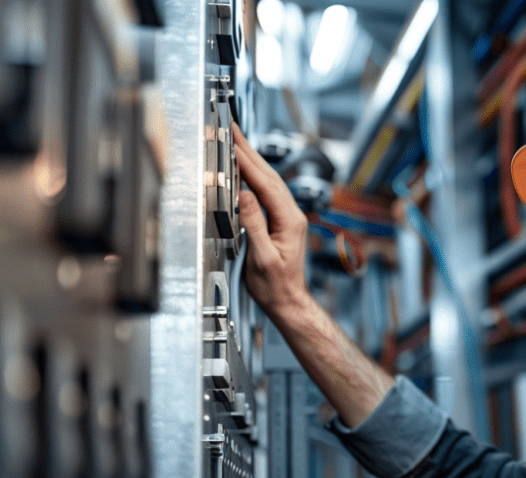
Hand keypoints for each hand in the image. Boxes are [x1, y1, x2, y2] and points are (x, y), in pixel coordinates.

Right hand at [232, 123, 309, 318]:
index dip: (247, 161)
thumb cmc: (275, 287)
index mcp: (290, 221)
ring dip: (252, 158)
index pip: (266, 184)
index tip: (233, 141)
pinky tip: (245, 168)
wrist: (288, 302)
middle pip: (269, 175)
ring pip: (269, 180)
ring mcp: (288, 217)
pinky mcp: (281, 221)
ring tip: (236, 139)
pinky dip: (254, 175)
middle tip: (232, 127)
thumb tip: (245, 196)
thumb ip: (254, 226)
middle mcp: (293, 215)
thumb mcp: (261, 258)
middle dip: (249, 150)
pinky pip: (267, 191)